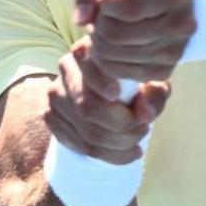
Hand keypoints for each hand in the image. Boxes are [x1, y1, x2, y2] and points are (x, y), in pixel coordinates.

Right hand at [44, 35, 170, 165]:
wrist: (112, 97)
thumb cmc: (136, 84)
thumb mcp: (153, 83)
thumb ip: (154, 95)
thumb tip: (144, 115)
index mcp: (89, 50)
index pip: (87, 66)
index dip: (101, 82)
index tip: (118, 95)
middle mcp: (66, 68)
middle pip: (87, 107)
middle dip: (122, 126)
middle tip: (144, 128)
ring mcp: (55, 94)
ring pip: (85, 132)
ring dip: (119, 144)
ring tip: (139, 138)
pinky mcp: (51, 117)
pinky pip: (77, 145)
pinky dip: (108, 155)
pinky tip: (128, 152)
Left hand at [74, 0, 196, 82]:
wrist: (168, 0)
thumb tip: (80, 19)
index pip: (128, 7)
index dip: (105, 1)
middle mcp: (182, 24)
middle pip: (116, 34)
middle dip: (98, 23)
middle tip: (101, 13)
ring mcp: (174, 51)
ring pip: (114, 54)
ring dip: (97, 40)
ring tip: (104, 25)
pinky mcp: (163, 70)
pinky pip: (118, 70)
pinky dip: (104, 58)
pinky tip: (111, 42)